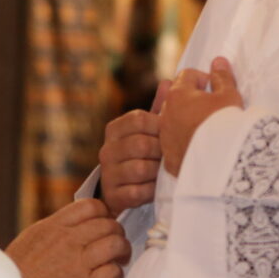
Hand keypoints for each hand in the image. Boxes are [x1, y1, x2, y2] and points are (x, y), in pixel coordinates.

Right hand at [6, 198, 129, 277]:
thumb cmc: (13, 274)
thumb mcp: (31, 239)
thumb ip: (54, 230)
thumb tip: (74, 226)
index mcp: (54, 226)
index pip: (92, 206)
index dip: (104, 215)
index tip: (104, 226)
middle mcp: (68, 239)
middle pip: (109, 225)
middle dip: (117, 234)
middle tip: (116, 246)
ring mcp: (78, 262)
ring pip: (116, 245)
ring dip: (122, 253)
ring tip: (119, 261)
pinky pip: (113, 273)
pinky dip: (116, 277)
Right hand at [96, 85, 166, 215]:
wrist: (123, 191)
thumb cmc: (144, 156)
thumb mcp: (150, 131)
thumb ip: (159, 109)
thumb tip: (169, 82)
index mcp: (114, 129)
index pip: (138, 119)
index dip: (160, 127)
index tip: (170, 134)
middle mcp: (107, 149)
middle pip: (141, 144)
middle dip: (161, 152)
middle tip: (172, 157)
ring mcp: (108, 173)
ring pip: (140, 169)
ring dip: (157, 173)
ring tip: (164, 174)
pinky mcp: (113, 195)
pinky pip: (138, 192)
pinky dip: (151, 191)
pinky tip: (156, 189)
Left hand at [159, 57, 243, 176]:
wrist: (221, 164)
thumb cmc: (226, 124)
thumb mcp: (229, 96)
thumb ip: (222, 77)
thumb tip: (218, 61)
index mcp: (178, 94)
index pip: (187, 75)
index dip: (204, 79)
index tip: (217, 90)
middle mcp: (165, 114)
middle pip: (178, 99)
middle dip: (193, 100)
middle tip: (214, 110)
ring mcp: (165, 137)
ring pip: (174, 123)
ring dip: (188, 122)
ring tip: (209, 130)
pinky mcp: (169, 159)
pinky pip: (176, 145)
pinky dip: (186, 143)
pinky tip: (203, 149)